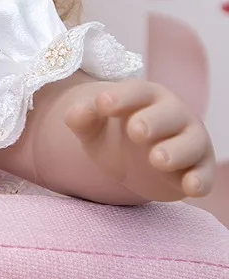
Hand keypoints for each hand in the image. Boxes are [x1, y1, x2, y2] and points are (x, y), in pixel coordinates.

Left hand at [64, 79, 215, 201]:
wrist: (135, 165)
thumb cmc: (115, 136)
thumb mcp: (92, 128)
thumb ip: (82, 118)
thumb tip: (74, 113)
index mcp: (145, 97)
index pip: (136, 91)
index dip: (120, 97)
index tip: (102, 104)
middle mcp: (172, 114)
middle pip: (167, 114)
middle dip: (152, 121)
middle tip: (135, 131)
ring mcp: (190, 141)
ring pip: (190, 143)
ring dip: (176, 151)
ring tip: (156, 159)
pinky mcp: (198, 169)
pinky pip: (203, 173)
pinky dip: (200, 180)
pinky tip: (190, 187)